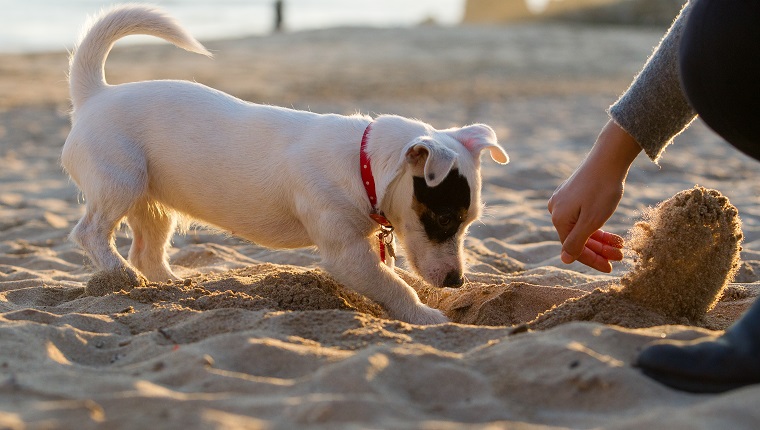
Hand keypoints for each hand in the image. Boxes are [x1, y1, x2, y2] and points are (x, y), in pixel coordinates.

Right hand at [548, 120, 640, 271]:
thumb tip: (564, 260)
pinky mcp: (573, 194)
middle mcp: (556, 210)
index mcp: (558, 219)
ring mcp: (564, 201)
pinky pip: (583, 217)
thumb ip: (577, 242)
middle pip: (578, 238)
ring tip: (620, 245)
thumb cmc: (602, 189)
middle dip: (600, 250)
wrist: (608, 158)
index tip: (610, 268)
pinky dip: (597, 226)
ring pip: (582, 228)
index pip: (574, 248)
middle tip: (620, 256)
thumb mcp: (591, 220)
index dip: (592, 260)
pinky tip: (611, 232)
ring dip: (601, 239)